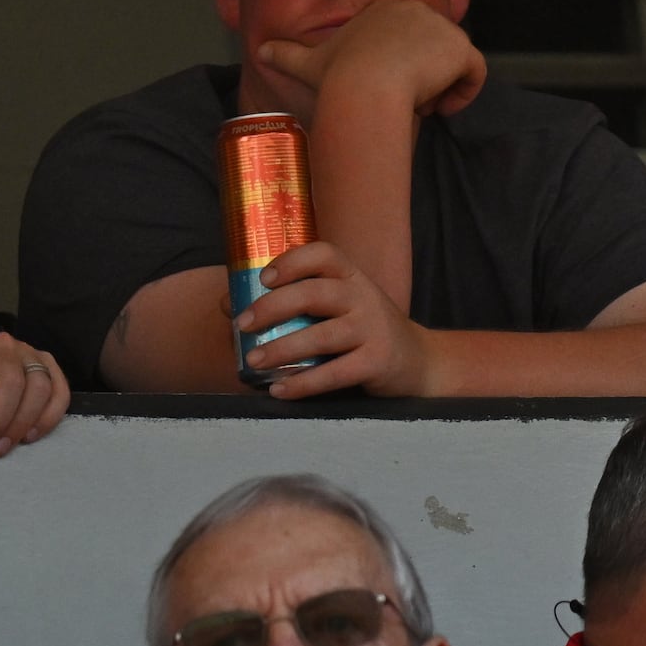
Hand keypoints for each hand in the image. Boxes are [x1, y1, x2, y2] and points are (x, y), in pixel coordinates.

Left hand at [236, 241, 435, 397]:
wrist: (418, 362)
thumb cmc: (362, 331)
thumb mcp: (336, 308)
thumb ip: (290, 302)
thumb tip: (227, 304)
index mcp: (351, 277)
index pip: (324, 255)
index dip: (292, 262)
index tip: (264, 279)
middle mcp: (364, 298)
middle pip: (313, 294)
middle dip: (272, 308)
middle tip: (243, 324)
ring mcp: (373, 330)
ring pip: (321, 337)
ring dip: (281, 349)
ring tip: (253, 361)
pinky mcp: (377, 363)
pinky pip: (334, 374)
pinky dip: (303, 384)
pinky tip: (280, 390)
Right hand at [252, 0, 487, 118]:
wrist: (365, 86)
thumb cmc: (337, 77)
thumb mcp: (306, 62)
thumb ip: (284, 54)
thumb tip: (259, 52)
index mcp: (384, 8)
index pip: (405, 34)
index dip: (401, 61)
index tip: (389, 83)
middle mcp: (415, 9)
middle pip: (430, 50)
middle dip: (420, 76)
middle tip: (399, 97)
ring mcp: (441, 26)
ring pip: (452, 63)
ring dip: (438, 87)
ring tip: (414, 101)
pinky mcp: (461, 47)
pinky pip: (475, 73)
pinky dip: (463, 94)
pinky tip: (439, 107)